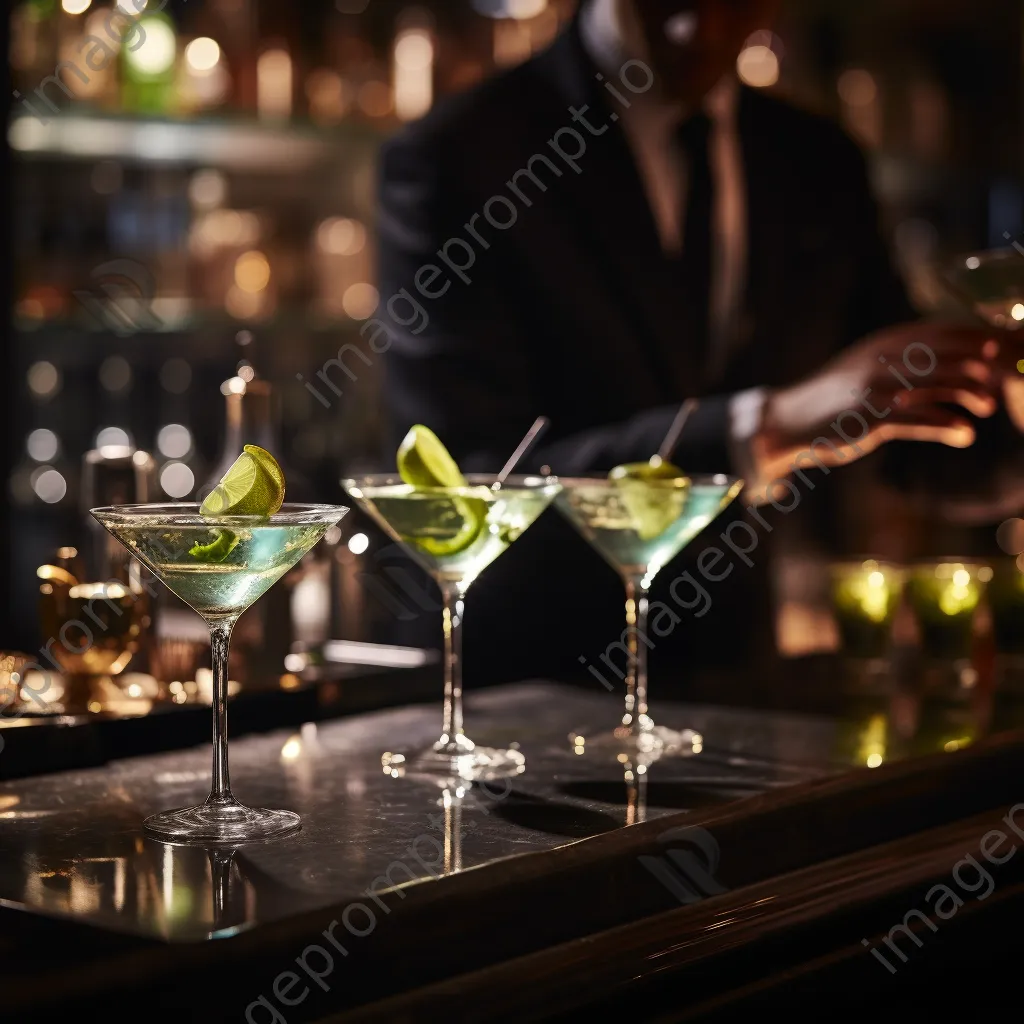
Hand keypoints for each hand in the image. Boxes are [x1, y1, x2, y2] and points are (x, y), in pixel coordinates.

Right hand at [755, 322, 1004, 482]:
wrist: (791, 420)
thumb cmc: (837, 396)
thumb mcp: (871, 366)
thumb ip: (907, 358)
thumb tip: (954, 359)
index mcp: (890, 340)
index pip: (951, 332)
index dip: (988, 340)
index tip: (1014, 351)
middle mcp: (888, 357)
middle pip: (956, 355)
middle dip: (991, 368)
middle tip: (1010, 382)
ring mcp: (880, 386)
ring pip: (944, 385)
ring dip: (974, 395)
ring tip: (989, 408)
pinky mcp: (873, 417)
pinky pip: (921, 420)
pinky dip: (948, 426)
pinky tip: (964, 434)